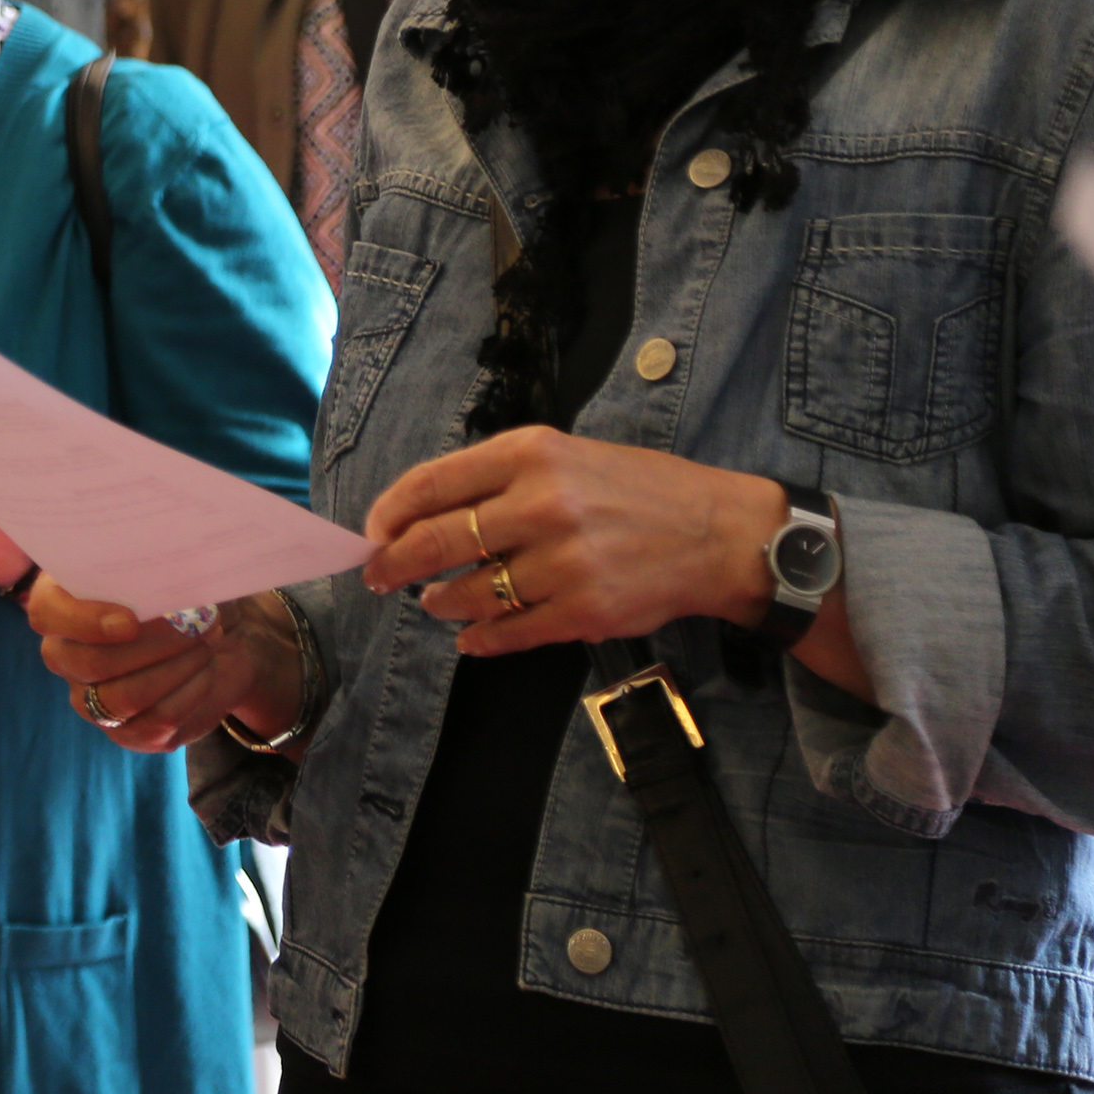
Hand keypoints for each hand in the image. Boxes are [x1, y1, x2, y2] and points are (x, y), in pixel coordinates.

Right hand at [28, 578, 295, 755]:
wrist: (214, 637)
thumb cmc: (179, 591)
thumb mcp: (167, 567)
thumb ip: (154, 566)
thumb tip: (169, 576)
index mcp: (59, 603)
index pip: (47, 613)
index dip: (84, 621)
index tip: (130, 620)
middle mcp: (65, 655)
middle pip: (90, 662)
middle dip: (150, 645)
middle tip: (195, 624)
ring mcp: (90, 698)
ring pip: (122, 697)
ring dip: (173, 669)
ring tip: (204, 643)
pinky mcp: (125, 732)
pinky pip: (153, 723)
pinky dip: (187, 694)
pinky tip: (206, 670)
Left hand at [362, 426, 782, 658]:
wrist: (720, 535)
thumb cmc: (636, 490)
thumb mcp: (564, 456)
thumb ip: (496, 478)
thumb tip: (422, 512)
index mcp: (530, 455)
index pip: (430, 484)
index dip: (388, 513)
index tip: (373, 532)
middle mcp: (542, 505)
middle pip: (435, 542)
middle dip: (393, 563)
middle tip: (377, 576)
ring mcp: (563, 562)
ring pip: (468, 592)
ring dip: (439, 602)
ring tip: (434, 602)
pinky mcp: (583, 611)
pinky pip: (510, 631)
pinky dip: (480, 638)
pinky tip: (470, 637)